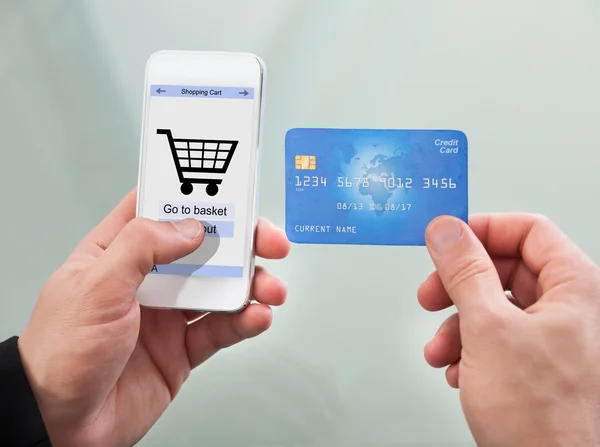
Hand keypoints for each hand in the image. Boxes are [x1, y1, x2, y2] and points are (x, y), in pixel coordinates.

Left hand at [17, 188, 289, 446]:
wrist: (63, 425)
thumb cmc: (59, 354)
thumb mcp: (95, 286)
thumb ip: (141, 247)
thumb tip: (188, 227)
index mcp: (117, 253)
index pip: (160, 209)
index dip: (195, 196)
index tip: (230, 190)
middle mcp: (146, 280)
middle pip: (203, 247)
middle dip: (240, 242)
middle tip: (267, 242)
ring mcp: (167, 314)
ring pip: (220, 287)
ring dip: (251, 284)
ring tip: (270, 289)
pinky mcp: (182, 348)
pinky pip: (221, 328)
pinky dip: (244, 321)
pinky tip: (255, 316)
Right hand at [418, 214, 599, 445]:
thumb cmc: (547, 419)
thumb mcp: (490, 330)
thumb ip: (465, 272)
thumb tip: (447, 231)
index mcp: (575, 287)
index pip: (528, 230)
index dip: (483, 230)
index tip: (446, 242)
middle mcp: (569, 309)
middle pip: (505, 269)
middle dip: (459, 285)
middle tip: (432, 294)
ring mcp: (553, 338)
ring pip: (494, 306)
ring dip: (457, 325)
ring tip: (440, 348)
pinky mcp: (535, 364)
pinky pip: (495, 337)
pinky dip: (468, 349)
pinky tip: (456, 370)